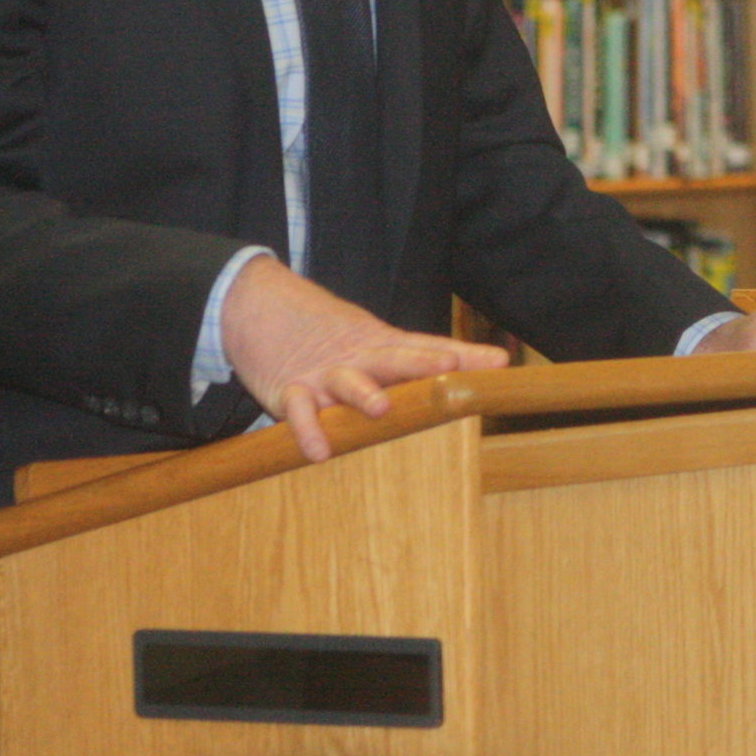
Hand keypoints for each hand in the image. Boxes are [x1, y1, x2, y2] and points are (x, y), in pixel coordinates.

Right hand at [220, 254, 508, 461]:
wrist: (257, 304)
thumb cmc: (331, 333)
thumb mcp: (381, 339)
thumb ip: (433, 354)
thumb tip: (498, 362)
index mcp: (384, 344)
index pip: (429, 347)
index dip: (463, 355)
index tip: (497, 362)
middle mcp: (360, 357)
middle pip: (394, 357)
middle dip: (421, 364)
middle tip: (447, 368)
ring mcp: (325, 373)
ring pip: (347, 381)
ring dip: (363, 393)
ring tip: (379, 407)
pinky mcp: (290, 390)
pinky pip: (299, 411)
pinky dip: (307, 429)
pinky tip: (319, 451)